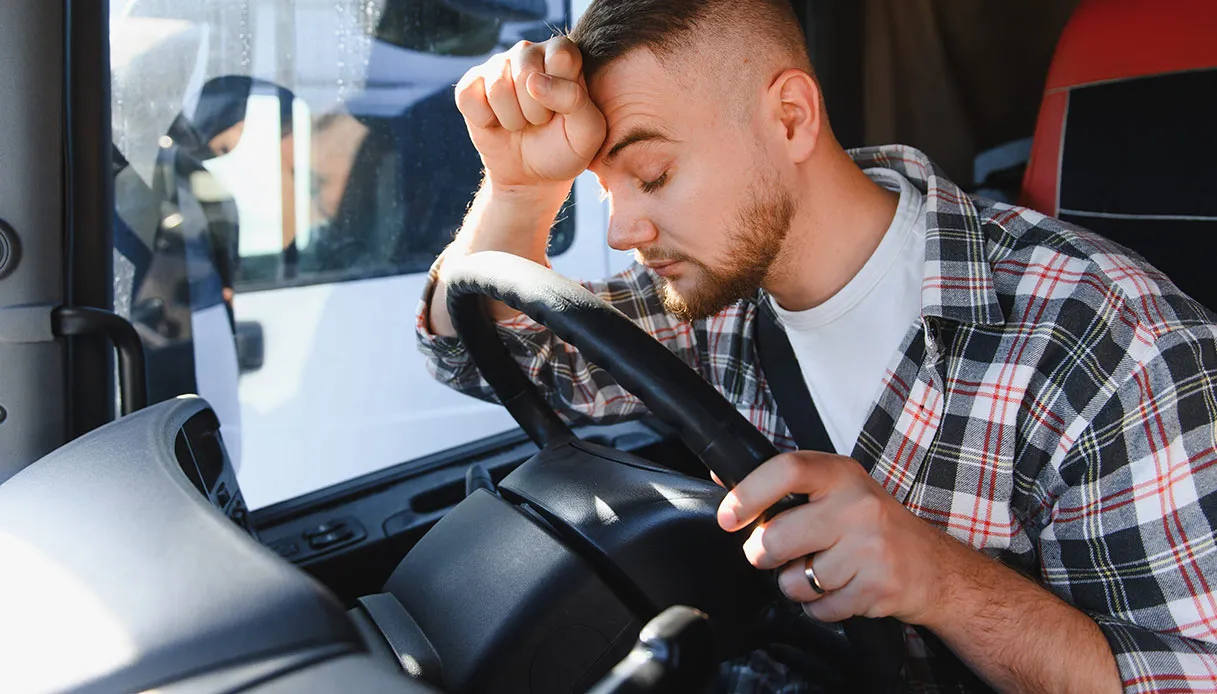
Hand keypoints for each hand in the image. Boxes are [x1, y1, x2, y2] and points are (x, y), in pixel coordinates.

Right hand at [455, 37, 606, 188]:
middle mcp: (529, 52)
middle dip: (535, 111)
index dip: (561, 93)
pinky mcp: (471, 83)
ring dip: (512, 119)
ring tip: (521, 123)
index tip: (563, 111)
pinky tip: (496, 122)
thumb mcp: (587, 132)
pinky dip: (485, 121)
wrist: (532, 173)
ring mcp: (497, 65)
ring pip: (497, 88)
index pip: (561, 57)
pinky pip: (470, 98)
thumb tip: (534, 81)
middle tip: (539, 120)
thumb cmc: (564, 148)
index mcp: (563, 55)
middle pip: (526, 73)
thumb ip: (576, 100)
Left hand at [717, 451, 955, 624]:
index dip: (749, 494)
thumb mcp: (836, 490)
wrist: (934, 567)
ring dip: (798, 585)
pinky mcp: (877, 586)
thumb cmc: (872, 524)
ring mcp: (870, 547)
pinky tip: (841, 589)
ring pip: (796, 580)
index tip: (728, 516)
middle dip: (763, 554)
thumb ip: (786, 486)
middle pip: (779, 537)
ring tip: (820, 572)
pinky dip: (821, 607)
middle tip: (770, 554)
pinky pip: (820, 609)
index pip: (787, 470)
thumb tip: (721, 474)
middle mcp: (858, 505)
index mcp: (841, 474)